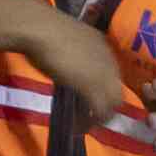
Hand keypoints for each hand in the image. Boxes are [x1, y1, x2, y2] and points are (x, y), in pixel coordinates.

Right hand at [0, 0, 130, 123]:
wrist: (39, 28)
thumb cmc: (44, 30)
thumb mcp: (66, 43)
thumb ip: (74, 56)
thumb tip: (69, 71)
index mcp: (102, 46)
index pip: (112, 75)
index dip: (103, 90)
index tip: (91, 101)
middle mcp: (108, 59)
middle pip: (116, 91)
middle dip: (105, 107)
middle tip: (91, 119)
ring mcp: (102, 73)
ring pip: (111, 103)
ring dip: (99, 117)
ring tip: (84, 126)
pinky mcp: (92, 86)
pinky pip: (98, 110)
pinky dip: (89, 122)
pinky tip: (78, 127)